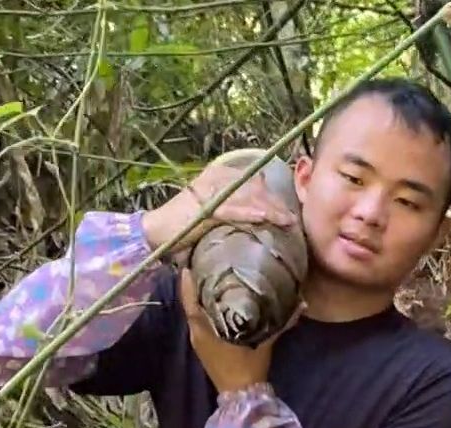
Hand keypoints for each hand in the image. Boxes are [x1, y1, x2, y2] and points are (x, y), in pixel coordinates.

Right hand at [142, 164, 297, 260]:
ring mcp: (209, 191)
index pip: (254, 181)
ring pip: (248, 198)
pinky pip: (232, 209)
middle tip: (293, 218)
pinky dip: (250, 214)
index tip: (289, 208)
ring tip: (287, 221)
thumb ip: (234, 204)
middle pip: (255, 189)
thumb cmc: (186, 223)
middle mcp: (215, 177)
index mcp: (218, 174)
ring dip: (270, 210)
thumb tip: (261, 210)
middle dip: (276, 203)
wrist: (157, 231)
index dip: (273, 196)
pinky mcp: (204, 208)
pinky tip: (265, 218)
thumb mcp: (213, 208)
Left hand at [179, 268, 303, 392]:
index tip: (189, 265)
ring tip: (210, 277)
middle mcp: (197, 334)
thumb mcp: (265, 343)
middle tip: (203, 265)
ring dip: (199, 297)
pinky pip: (201, 322)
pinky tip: (217, 300)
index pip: (190, 303)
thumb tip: (300, 304)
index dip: (188, 284)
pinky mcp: (204, 346)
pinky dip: (205, 309)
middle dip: (195, 286)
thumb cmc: (248, 369)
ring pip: (196, 313)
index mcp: (204, 331)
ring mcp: (199, 341)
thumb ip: (280, 323)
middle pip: (191, 305)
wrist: (242, 395)